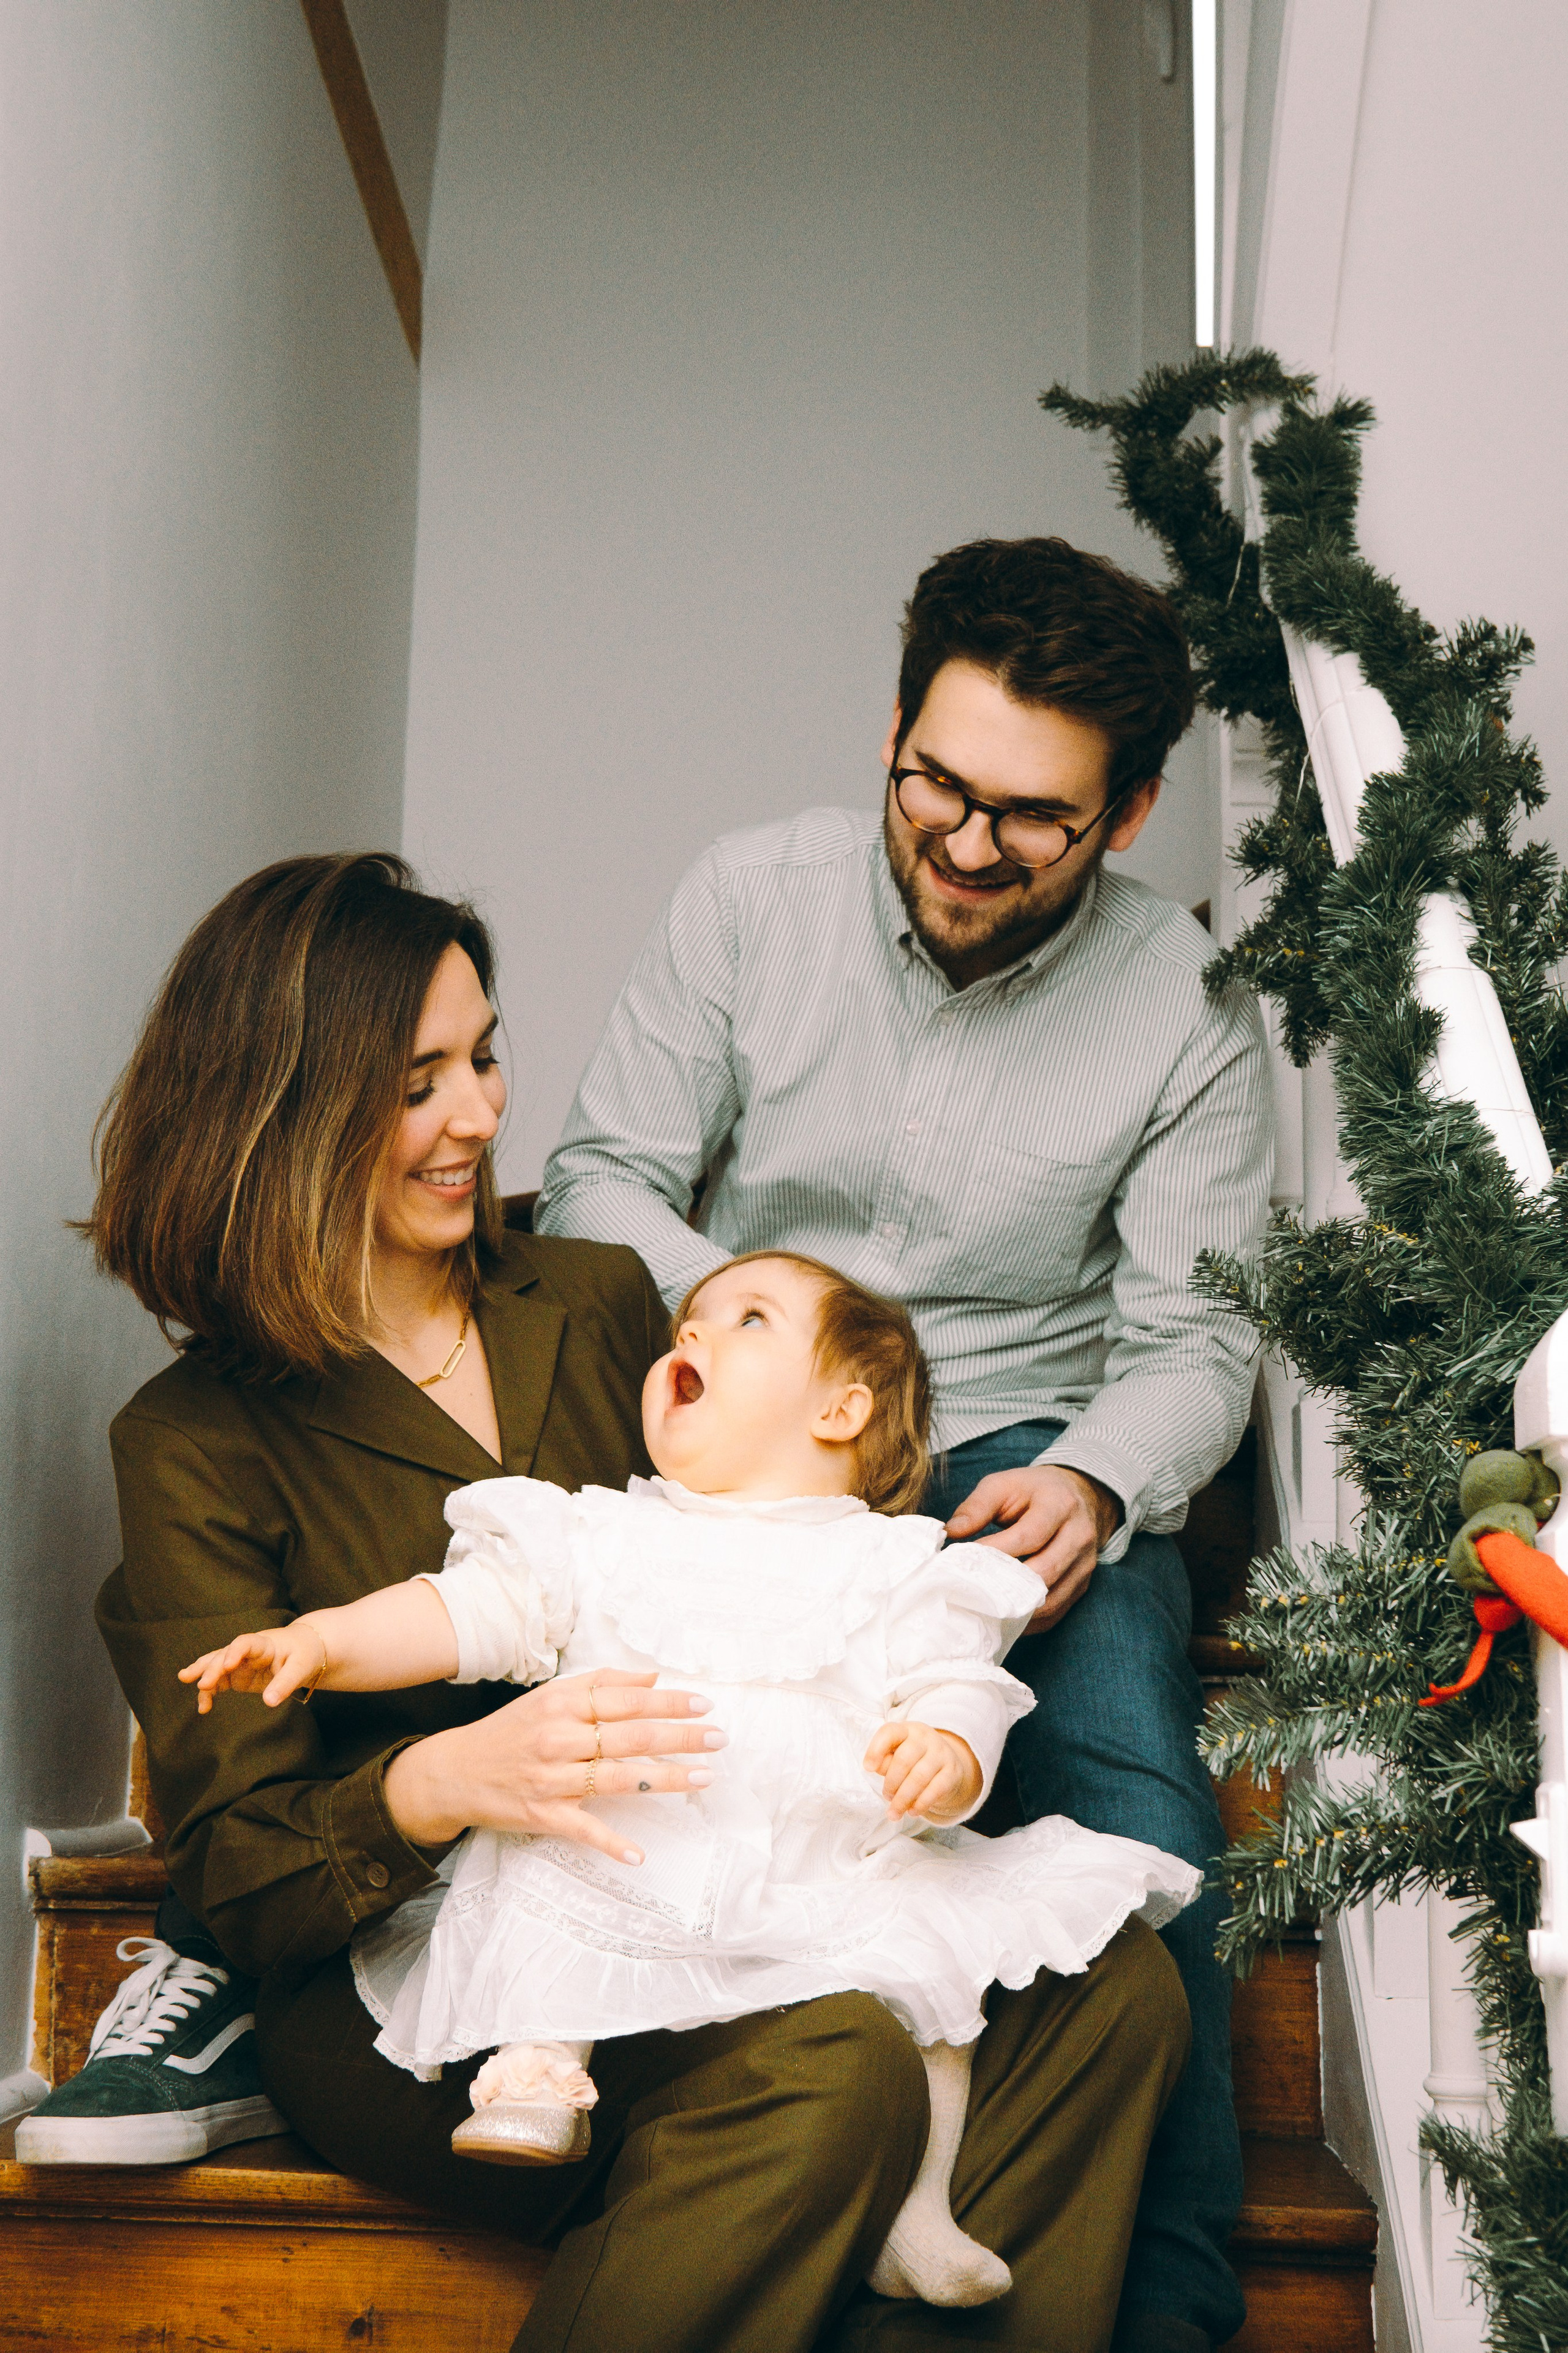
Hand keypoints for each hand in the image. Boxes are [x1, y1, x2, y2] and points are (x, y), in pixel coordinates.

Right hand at [179, 1622, 328, 1713]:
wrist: (305, 1651)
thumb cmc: (305, 1654)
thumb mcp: (302, 1668)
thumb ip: (285, 1683)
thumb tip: (269, 1702)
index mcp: (264, 1643)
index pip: (246, 1643)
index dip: (235, 1652)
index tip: (227, 1665)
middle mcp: (247, 1651)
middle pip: (225, 1654)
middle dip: (212, 1667)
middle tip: (202, 1683)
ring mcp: (239, 1663)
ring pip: (216, 1665)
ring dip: (202, 1672)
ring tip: (185, 1678)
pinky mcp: (237, 1675)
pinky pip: (219, 1682)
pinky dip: (209, 1692)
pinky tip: (203, 1707)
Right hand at [382, 1669, 727, 1867]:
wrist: (456, 1771)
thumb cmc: (512, 1730)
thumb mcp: (551, 1695)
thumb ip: (602, 1683)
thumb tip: (653, 1677)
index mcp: (562, 1703)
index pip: (625, 1700)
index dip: (667, 1701)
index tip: (704, 1703)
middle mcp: (558, 1737)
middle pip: (629, 1736)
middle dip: (679, 1736)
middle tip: (719, 1738)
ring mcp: (550, 1779)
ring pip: (617, 1778)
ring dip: (664, 1778)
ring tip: (703, 1777)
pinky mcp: (542, 1814)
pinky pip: (582, 1829)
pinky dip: (610, 1842)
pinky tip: (638, 1854)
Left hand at [864, 1720, 980, 1823]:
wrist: (947, 1763)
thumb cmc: (913, 1759)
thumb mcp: (897, 1753)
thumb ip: (885, 1760)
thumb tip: (874, 1768)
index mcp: (906, 1730)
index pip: (889, 1732)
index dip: (876, 1750)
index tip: (867, 1768)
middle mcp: (925, 1737)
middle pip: (903, 1760)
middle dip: (891, 1784)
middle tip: (887, 1797)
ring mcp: (941, 1753)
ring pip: (919, 1778)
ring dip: (903, 1799)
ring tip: (895, 1811)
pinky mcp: (953, 1771)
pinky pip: (935, 1790)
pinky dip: (921, 1804)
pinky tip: (912, 1811)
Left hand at [946, 1464, 1120, 1632]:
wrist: (1080, 1496)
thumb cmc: (1033, 1491)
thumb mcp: (1004, 1485)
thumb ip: (976, 1506)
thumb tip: (951, 1532)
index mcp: (1060, 1504)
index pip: (1029, 1536)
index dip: (996, 1552)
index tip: (965, 1560)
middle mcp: (1079, 1535)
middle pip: (1044, 1572)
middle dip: (1005, 1584)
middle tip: (970, 1589)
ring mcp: (1085, 1564)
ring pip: (1050, 1599)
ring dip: (1015, 1608)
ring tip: (982, 1607)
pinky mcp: (1082, 1585)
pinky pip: (1055, 1612)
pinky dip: (1028, 1620)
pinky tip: (1002, 1617)